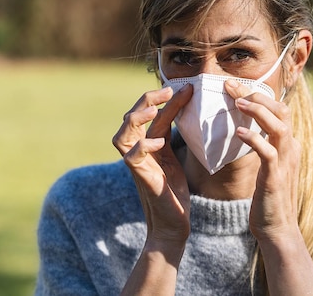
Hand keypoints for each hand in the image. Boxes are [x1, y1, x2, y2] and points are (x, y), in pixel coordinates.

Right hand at [112, 85, 193, 244]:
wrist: (173, 224)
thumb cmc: (175, 193)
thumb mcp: (176, 159)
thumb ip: (174, 138)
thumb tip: (190, 114)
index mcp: (149, 145)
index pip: (151, 115)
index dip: (164, 99)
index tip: (186, 88)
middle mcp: (139, 152)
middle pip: (130, 119)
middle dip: (146, 101)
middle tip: (168, 91)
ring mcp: (138, 166)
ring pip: (122, 136)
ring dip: (136, 120)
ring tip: (155, 110)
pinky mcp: (142, 179)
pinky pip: (132, 159)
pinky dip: (143, 147)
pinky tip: (159, 142)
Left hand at [224, 80, 301, 241]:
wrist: (277, 229)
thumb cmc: (267, 198)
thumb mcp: (268, 166)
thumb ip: (262, 146)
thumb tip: (243, 129)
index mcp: (288, 144)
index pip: (278, 109)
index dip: (257, 94)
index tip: (234, 86)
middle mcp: (290, 149)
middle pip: (281, 110)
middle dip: (256, 95)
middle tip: (231, 87)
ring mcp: (285, 162)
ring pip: (279, 126)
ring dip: (258, 111)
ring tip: (237, 103)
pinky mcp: (275, 178)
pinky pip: (268, 153)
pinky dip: (254, 139)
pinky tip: (238, 133)